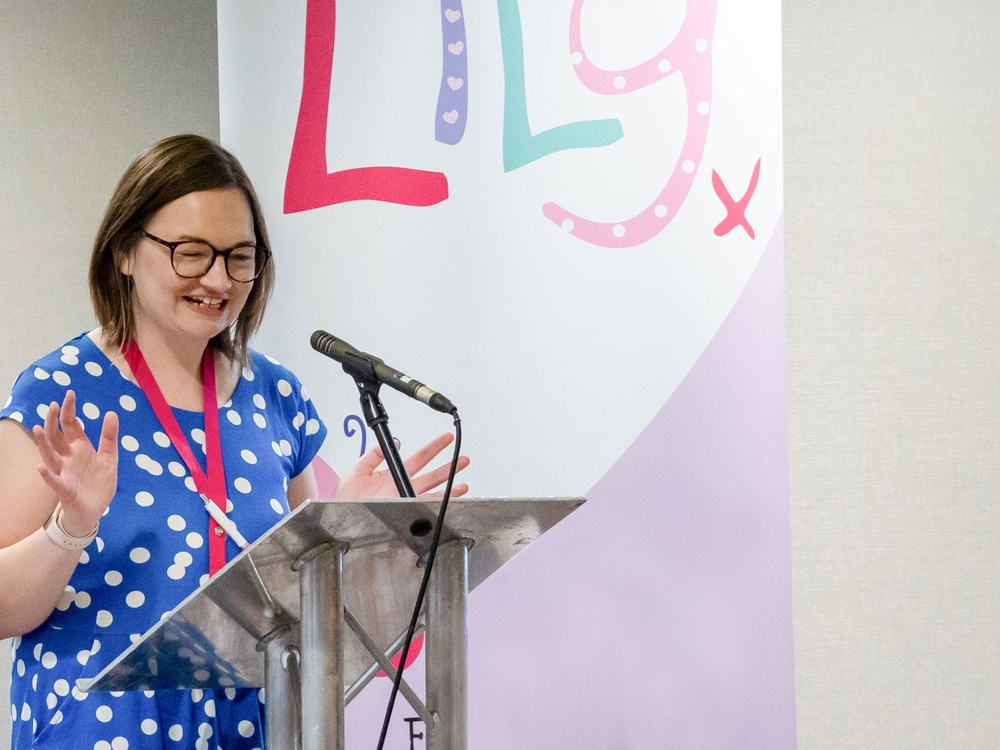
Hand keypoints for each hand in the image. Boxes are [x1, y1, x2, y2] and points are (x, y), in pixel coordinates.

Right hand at [32, 390, 118, 536]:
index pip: (71, 426)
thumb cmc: (98, 484)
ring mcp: (65, 473)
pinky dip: (47, 474)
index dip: (69, 411)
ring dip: (43, 443)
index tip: (69, 393)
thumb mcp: (109, 458)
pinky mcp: (65, 490)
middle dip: (54, 421)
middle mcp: (68, 458)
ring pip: (50, 456)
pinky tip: (40, 466)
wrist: (94, 512)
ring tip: (38, 429)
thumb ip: (109, 437)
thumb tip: (111, 413)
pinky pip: (54, 481)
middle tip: (53, 405)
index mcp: (80, 449)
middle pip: (57, 437)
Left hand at [335, 433, 469, 499]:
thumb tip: (391, 442)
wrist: (338, 515)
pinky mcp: (403, 512)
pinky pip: (425, 507)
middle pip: (431, 475)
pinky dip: (439, 504)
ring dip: (448, 487)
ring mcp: (404, 500)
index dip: (433, 448)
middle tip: (463, 459)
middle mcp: (401, 487)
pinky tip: (450, 500)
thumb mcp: (357, 470)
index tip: (446, 439)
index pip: (418, 458)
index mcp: (392, 474)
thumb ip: (373, 455)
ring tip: (463, 482)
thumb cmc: (344, 497)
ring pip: (432, 492)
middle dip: (448, 466)